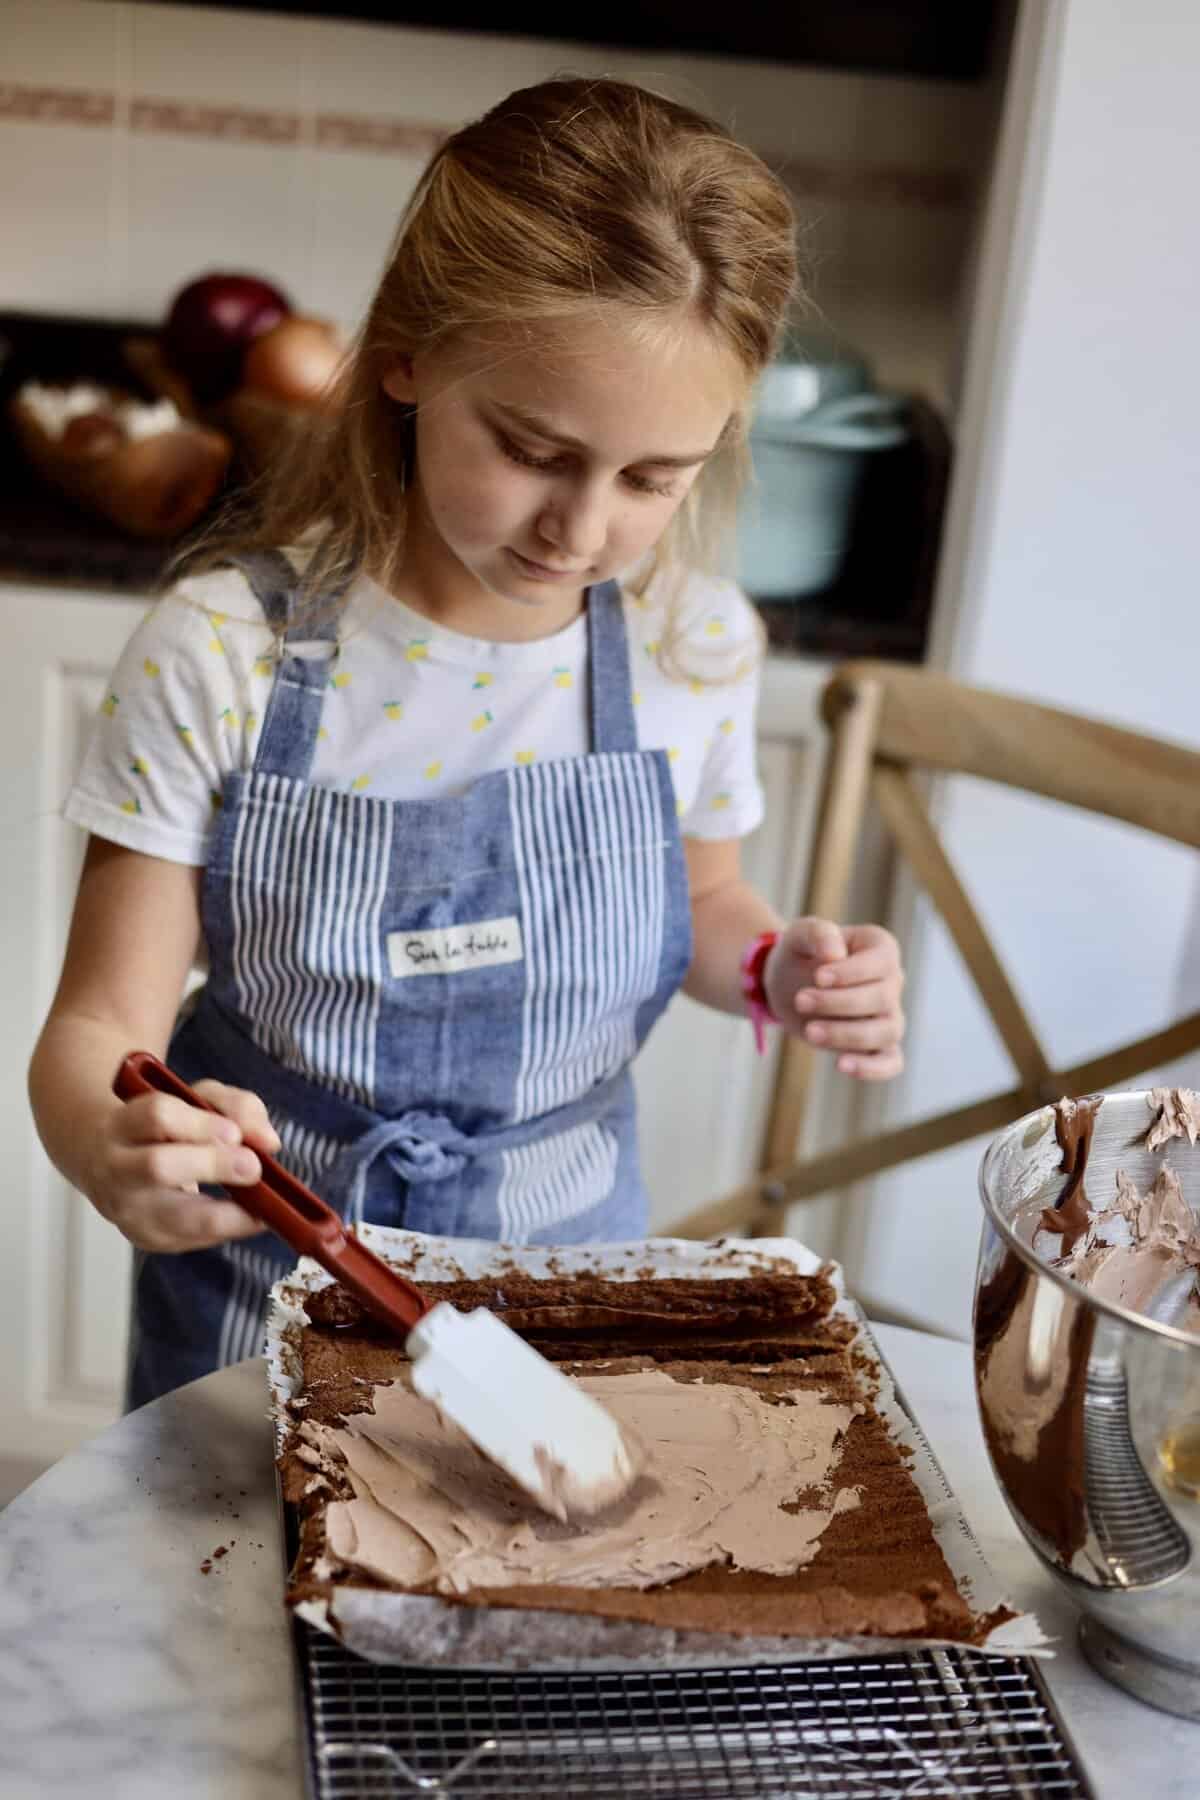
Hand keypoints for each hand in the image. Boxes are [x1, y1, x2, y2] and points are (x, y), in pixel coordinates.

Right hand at [87, 1077, 281, 1251]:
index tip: (235, 1134)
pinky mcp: (145, 1239)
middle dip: (212, 1166)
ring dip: (226, 1213)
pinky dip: (228, 1229)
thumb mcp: (196, 1100)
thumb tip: (268, 1142)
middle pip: (158, 1166)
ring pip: (175, 1218)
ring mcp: (127, 1211)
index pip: (158, 1117)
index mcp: (123, 1124)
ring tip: (258, 1205)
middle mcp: (116, 1169)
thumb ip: (236, 1108)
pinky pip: (193, 1240)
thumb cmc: (162, 1129)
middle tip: (252, 1167)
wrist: (104, 1165)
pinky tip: (249, 1218)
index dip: (201, 1125)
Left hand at [764, 918, 904, 1079]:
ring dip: (847, 1035)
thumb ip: (818, 934)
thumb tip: (835, 954)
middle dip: (838, 1003)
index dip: (850, 973)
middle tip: (800, 1000)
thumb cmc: (801, 953)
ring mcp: (889, 1015)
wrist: (788, 983)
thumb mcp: (800, 934)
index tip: (818, 977)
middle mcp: (892, 982)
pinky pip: (890, 1062)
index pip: (880, 963)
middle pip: (881, 998)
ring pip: (886, 1032)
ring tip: (810, 1032)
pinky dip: (872, 1068)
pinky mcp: (877, 1045)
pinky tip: (842, 1065)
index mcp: (881, 948)